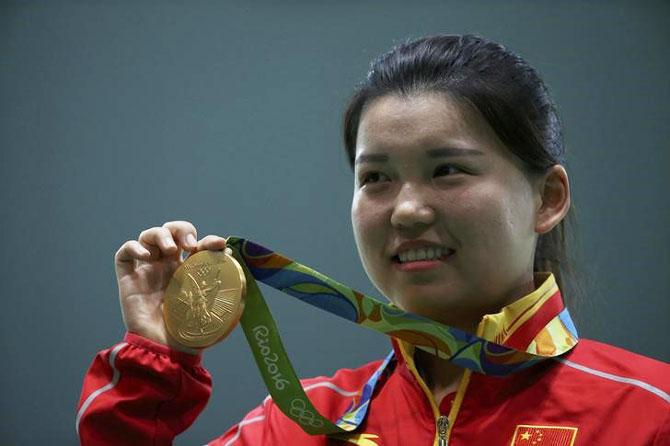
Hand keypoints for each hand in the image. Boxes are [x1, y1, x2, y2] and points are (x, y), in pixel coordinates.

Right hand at [114, 220, 226, 352]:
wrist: (167, 352)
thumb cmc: (191, 333)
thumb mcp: (216, 307)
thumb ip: (225, 284)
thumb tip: (230, 255)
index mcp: (189, 271)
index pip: (197, 243)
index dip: (208, 239)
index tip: (218, 245)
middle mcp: (168, 267)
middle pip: (172, 231)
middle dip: (181, 230)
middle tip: (190, 245)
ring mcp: (147, 271)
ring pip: (149, 236)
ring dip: (160, 234)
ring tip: (170, 249)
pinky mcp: (128, 279)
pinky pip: (124, 253)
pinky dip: (134, 246)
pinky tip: (147, 256)